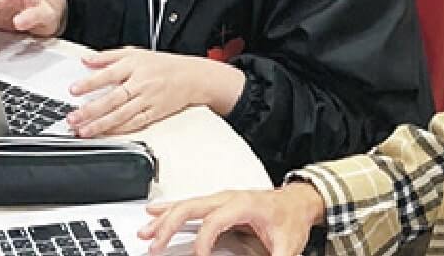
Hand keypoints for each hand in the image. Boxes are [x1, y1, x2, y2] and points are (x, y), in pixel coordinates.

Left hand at [65, 48, 244, 136]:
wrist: (191, 77)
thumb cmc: (162, 64)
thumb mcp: (135, 52)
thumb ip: (108, 56)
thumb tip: (86, 59)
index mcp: (134, 65)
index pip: (108, 74)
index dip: (90, 82)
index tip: (74, 89)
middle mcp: (141, 83)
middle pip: (114, 99)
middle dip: (91, 110)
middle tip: (73, 118)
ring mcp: (148, 100)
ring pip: (122, 115)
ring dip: (101, 125)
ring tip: (84, 131)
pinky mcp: (154, 113)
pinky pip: (134, 123)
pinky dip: (119, 130)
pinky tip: (106, 134)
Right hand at [139, 184, 324, 255]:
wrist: (297, 202)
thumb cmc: (290, 219)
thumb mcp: (287, 245)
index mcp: (244, 204)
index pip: (215, 220)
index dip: (203, 240)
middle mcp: (228, 198)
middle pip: (192, 206)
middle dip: (170, 223)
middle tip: (153, 242)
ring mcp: (221, 198)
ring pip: (187, 203)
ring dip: (164, 217)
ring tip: (146, 231)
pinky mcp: (218, 203)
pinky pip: (190, 204)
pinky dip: (170, 209)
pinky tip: (155, 213)